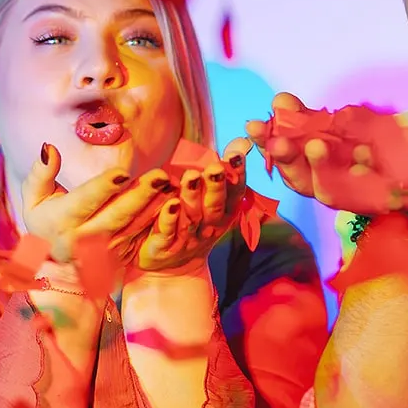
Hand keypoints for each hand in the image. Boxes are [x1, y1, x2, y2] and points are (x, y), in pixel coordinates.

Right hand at [21, 143, 170, 264]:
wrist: (56, 267)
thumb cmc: (45, 222)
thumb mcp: (34, 199)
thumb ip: (40, 173)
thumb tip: (49, 148)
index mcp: (63, 220)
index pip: (85, 201)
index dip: (103, 187)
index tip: (122, 173)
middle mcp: (85, 238)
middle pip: (117, 214)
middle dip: (140, 195)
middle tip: (160, 176)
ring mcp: (107, 249)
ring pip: (135, 225)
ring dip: (156, 206)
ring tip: (173, 186)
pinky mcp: (123, 254)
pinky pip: (144, 235)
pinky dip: (160, 219)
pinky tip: (174, 202)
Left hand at [130, 140, 248, 273]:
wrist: (172, 267)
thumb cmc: (194, 225)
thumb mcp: (213, 200)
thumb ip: (225, 172)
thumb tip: (242, 140)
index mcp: (223, 214)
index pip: (234, 192)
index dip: (237, 175)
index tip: (236, 155)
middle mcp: (209, 226)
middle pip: (215, 205)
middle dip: (216, 186)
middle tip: (214, 167)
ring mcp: (188, 238)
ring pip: (192, 216)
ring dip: (192, 197)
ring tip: (191, 176)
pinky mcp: (165, 246)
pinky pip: (168, 232)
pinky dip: (170, 218)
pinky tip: (170, 203)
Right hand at [247, 94, 407, 216]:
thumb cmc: (370, 144)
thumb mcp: (337, 126)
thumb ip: (308, 119)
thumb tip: (279, 102)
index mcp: (310, 167)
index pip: (281, 159)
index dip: (265, 145)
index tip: (254, 127)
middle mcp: (325, 185)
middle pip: (299, 178)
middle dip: (286, 159)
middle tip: (278, 142)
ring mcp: (351, 194)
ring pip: (327, 188)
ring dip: (319, 167)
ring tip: (316, 145)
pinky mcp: (381, 200)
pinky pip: (371, 190)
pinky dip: (366, 171)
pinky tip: (363, 150)